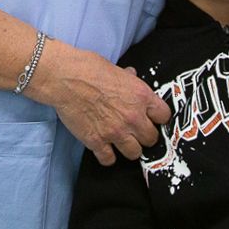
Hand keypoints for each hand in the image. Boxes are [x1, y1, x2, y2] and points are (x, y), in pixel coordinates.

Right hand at [33, 45, 170, 164]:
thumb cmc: (89, 68)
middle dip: (144, 136)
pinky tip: (104, 148)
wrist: (64, 78)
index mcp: (141, 96)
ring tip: (121, 141)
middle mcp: (133, 117)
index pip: (164, 116)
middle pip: (151, 139)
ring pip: (134, 153)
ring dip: (128, 148)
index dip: (158, 118)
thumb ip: (128, 78)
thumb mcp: (116, 69)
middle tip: (135, 131)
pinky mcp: (97, 142)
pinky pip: (109, 160)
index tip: (151, 118)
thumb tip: (132, 75)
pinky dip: (107, 156)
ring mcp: (115, 132)